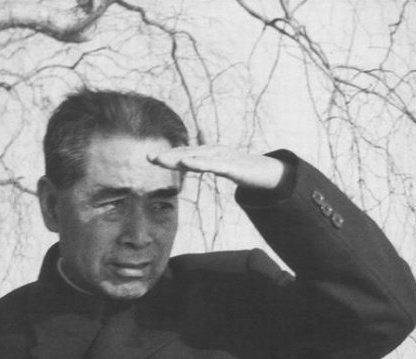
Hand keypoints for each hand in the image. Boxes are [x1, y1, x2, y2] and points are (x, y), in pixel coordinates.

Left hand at [148, 145, 286, 189]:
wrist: (265, 171)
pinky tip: (186, 162)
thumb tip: (201, 131)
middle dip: (168, 156)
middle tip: (149, 157)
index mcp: (209, 154)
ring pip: (197, 158)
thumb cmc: (243, 165)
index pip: (185, 154)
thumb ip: (209, 150)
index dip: (168, 156)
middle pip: (187, 154)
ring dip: (179, 159)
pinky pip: (212, 165)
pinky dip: (199, 163)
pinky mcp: (230, 166)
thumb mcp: (222, 160)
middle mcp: (213, 152)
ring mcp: (221, 158)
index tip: (150, 158)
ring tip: (163, 160)